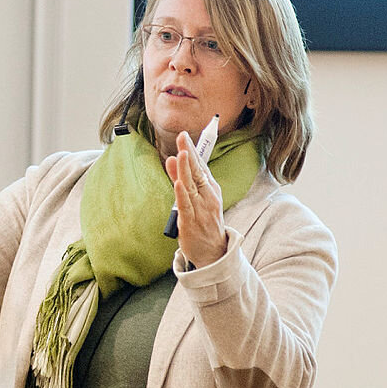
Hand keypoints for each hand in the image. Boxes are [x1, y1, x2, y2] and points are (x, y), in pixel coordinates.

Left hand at [164, 130, 227, 266]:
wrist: (213, 252)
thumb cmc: (205, 222)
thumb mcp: (199, 198)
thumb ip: (185, 179)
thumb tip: (174, 159)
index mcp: (210, 189)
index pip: (201, 166)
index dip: (193, 150)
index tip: (185, 135)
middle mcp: (207, 197)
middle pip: (197, 172)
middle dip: (189, 153)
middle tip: (182, 136)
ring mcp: (200, 209)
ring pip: (191, 187)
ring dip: (186, 170)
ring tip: (181, 154)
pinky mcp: (191, 222)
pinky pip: (186, 206)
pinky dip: (182, 194)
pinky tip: (178, 184)